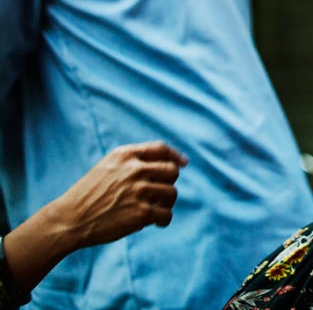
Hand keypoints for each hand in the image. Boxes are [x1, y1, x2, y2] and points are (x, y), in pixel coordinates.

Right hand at [47, 141, 187, 249]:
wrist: (69, 219)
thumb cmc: (89, 195)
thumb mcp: (107, 167)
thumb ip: (133, 161)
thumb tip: (171, 164)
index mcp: (125, 155)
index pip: (161, 149)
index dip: (175, 156)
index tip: (182, 164)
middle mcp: (134, 169)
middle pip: (172, 172)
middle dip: (168, 183)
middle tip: (158, 195)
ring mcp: (139, 190)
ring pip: (172, 193)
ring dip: (166, 203)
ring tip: (155, 210)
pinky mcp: (141, 212)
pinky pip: (166, 215)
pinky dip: (163, 220)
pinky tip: (156, 223)